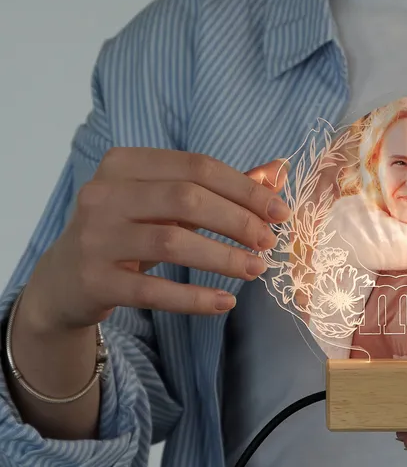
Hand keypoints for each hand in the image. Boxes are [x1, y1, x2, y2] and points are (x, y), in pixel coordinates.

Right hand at [23, 149, 289, 332]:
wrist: (65, 280)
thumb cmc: (127, 233)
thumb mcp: (167, 205)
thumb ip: (219, 188)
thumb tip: (277, 173)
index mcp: (124, 164)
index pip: (197, 167)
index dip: (245, 189)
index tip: (280, 212)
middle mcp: (104, 194)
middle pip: (186, 199)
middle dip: (238, 220)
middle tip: (269, 242)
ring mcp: (95, 237)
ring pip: (172, 242)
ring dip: (223, 257)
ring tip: (256, 269)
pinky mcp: (94, 279)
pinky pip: (153, 290)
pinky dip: (193, 298)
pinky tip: (224, 303)